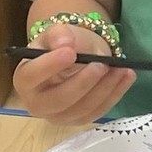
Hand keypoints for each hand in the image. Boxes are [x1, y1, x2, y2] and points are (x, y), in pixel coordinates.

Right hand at [12, 23, 135, 124]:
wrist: (74, 56)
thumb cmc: (60, 45)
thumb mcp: (57, 33)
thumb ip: (59, 34)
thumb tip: (66, 44)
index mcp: (25, 79)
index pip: (31, 76)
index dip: (49, 66)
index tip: (70, 52)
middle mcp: (38, 103)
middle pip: (59, 100)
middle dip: (83, 83)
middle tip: (102, 64)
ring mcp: (59, 116)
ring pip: (82, 109)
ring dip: (105, 89)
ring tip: (121, 68)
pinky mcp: (79, 119)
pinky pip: (98, 111)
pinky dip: (115, 94)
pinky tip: (126, 77)